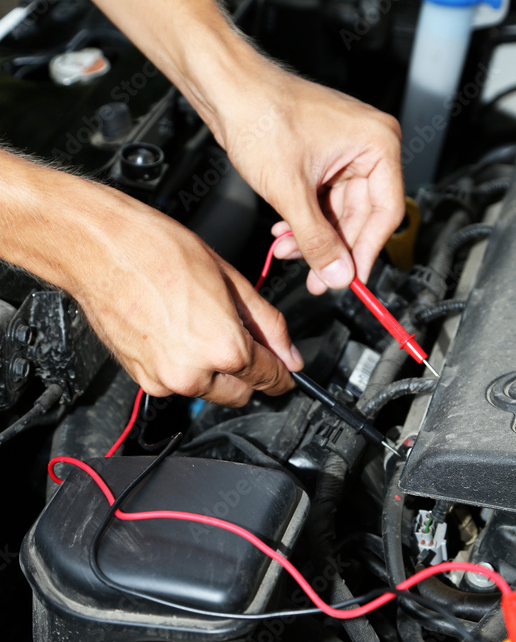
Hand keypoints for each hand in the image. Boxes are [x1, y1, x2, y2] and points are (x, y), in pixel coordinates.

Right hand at [71, 186, 302, 404]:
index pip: (269, 378)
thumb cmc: (157, 251)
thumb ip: (266, 324)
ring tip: (199, 323)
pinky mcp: (141, 378)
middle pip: (240, 393)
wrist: (101, 248)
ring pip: (208, 390)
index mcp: (223, 348)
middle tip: (239, 336)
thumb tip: (288, 353)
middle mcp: (192, 374)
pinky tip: (177, 330)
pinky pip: (177, 382)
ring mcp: (163, 380)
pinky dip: (185, 365)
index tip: (286, 371)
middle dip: (247, 372)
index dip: (283, 374)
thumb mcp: (231, 280)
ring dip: (214, 370)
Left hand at [211, 62, 404, 294]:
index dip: (367, 251)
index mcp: (377, 142)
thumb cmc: (260, 115)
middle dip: (333, 249)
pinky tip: (283, 235)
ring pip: (338, 213)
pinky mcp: (323, 158)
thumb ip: (317, 241)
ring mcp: (345, 152)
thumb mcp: (290, 191)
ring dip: (313, 238)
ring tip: (287, 253)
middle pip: (361, 216)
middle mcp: (367, 145)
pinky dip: (304, 222)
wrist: (226, 88)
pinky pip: (322, 202)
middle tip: (318, 279)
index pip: (385, 212)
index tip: (351, 280)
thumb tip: (338, 276)